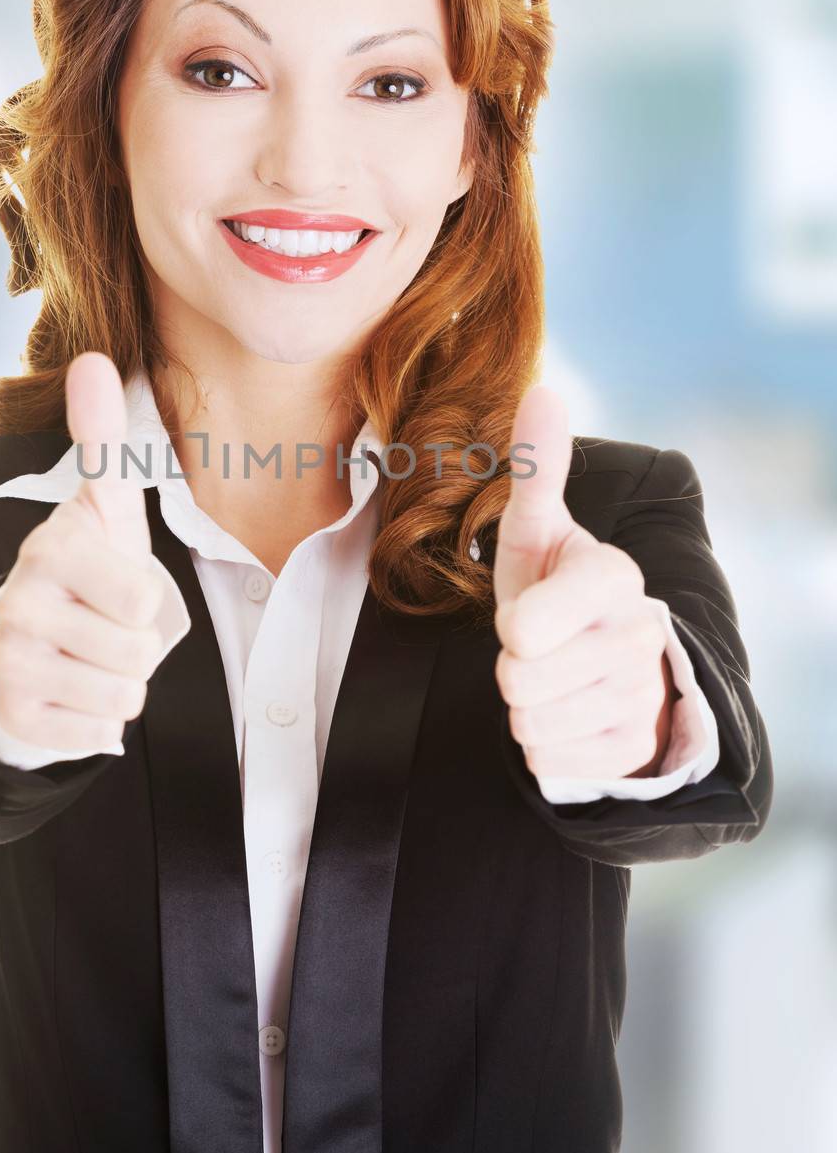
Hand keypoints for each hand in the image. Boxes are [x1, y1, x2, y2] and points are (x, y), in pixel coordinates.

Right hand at [0, 352, 166, 753]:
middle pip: (137, 654)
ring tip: (93, 656)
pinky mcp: (14, 715)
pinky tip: (73, 692)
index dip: (147, 601)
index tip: (115, 585)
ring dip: (122, 685)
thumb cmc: (85, 570)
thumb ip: (102, 438)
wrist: (28, 640)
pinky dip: (99, 722)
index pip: (141, 599)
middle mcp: (19, 604)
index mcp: (51, 550)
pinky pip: (98, 736)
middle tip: (106, 626)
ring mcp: (10, 662)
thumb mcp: (104, 508)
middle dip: (138, 647)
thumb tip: (91, 356)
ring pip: (122, 698)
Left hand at [492, 385, 672, 780]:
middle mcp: (638, 638)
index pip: (526, 630)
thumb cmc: (555, 587)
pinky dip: (546, 744)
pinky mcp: (631, 750)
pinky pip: (547, 762)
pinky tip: (569, 714)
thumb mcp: (537, 530)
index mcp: (613, 580)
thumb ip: (536, 468)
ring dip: (526, 706)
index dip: (513, 628)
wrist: (606, 660)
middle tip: (539, 647)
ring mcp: (640, 698)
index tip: (527, 615)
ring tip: (553, 676)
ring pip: (530, 725)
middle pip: (518, 682)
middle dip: (513, 668)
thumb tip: (542, 390)